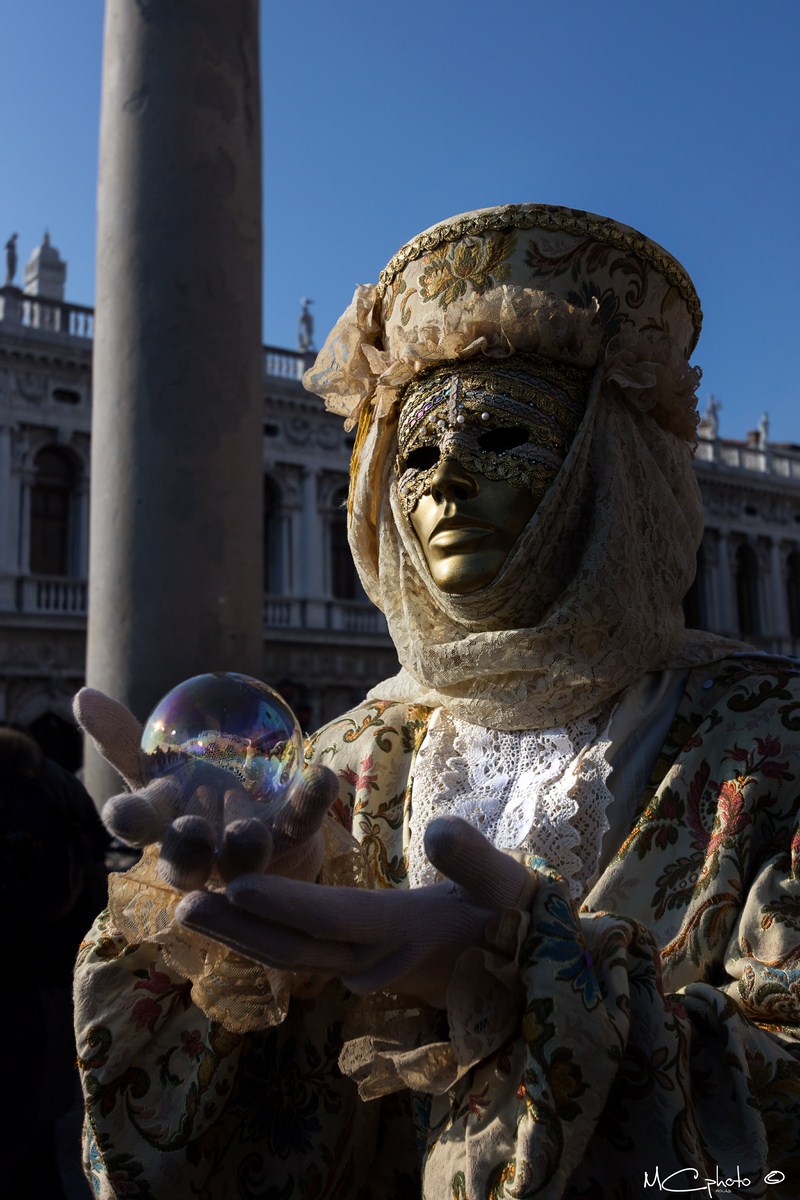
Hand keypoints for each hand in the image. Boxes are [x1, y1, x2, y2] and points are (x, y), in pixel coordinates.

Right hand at [73, 687, 335, 889]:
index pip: (136, 826)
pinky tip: (321, 775)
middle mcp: (199, 854)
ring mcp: (246, 859)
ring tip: (250, 830)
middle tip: (191, 829)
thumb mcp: (157, 768)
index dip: (128, 821)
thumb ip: (122, 738)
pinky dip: (309, 801)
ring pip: (242, 860)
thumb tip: (81, 695)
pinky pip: (301, 824)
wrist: (261, 828)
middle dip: (186, 849)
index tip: (122, 812)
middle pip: (184, 861)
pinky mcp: (291, 848)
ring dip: (244, 845)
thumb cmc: (195, 795)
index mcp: (161, 828)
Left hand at [176, 816, 533, 1006]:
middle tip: (181, 904)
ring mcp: (367, 968)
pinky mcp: (365, 965)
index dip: (283, 901)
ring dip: (241, 937)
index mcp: (402, 932)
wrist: (530, 973)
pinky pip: (304, 957)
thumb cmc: (518, 919)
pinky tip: (234, 918)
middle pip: (294, 949)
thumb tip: (441, 829)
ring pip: (292, 959)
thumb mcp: (507, 884)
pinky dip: (265, 939)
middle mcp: (375, 959)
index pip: (332, 917)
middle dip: (238, 928)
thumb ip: (475, 859)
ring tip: (190, 909)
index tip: (233, 882)